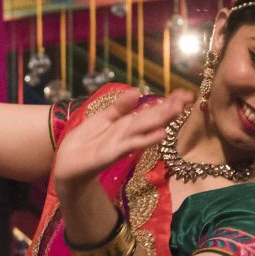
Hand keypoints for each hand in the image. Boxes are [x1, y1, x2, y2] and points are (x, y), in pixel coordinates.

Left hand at [51, 86, 187, 196]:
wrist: (67, 164)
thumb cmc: (84, 143)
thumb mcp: (101, 118)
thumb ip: (119, 107)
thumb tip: (136, 91)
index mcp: (125, 124)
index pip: (149, 110)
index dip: (166, 102)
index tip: (184, 93)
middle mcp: (127, 134)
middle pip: (150, 119)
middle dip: (168, 109)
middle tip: (187, 98)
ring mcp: (122, 144)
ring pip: (144, 128)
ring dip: (161, 120)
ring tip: (178, 109)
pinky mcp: (112, 154)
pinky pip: (131, 144)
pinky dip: (145, 139)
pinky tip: (160, 134)